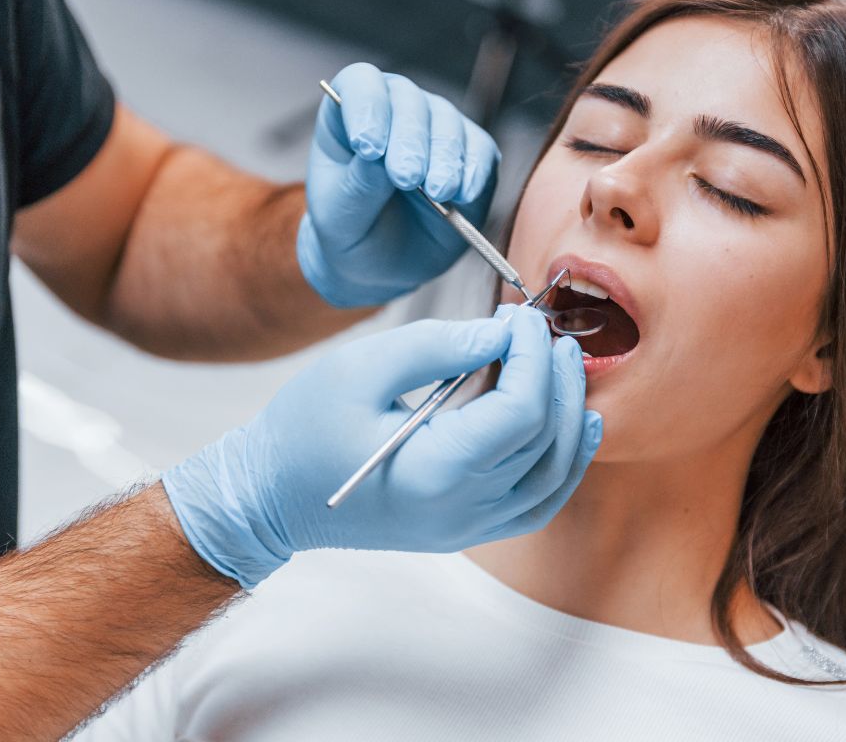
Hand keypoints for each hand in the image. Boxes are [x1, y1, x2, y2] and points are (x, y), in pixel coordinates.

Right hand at [161, 307, 601, 587]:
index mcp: (434, 472)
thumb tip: (502, 333)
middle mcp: (461, 510)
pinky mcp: (464, 527)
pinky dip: (562, 463)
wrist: (271, 497)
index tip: (520, 318)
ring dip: (569, 417)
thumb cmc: (303, 429)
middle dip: (555, 377)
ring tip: (564, 366)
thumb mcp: (359, 369)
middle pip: (544, 441)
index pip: (520, 413)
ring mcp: (466, 527)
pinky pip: (536, 502)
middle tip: (543, 330)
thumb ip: (437, 346)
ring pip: (552, 476)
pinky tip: (574, 426)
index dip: (533, 356)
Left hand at [298, 62, 499, 307]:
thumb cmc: (353, 232)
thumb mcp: (340, 219)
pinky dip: (475, 172)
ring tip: (438, 194)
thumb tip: (377, 159)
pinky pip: (481, 150)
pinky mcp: (471, 156)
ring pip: (447, 122)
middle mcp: (396, 112)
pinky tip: (462, 195)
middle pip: (408, 100)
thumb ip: (356, 187)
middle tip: (406, 178)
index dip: (367, 107)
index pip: (361, 85)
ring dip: (444, 158)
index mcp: (350, 116)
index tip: (369, 148)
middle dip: (410, 139)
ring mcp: (436, 129)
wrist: (385, 263)